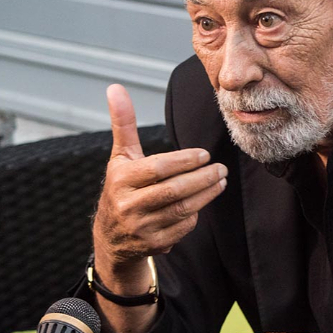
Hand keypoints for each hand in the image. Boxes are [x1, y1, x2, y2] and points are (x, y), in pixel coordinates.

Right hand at [93, 84, 227, 282]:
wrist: (110, 237)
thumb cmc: (121, 187)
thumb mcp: (120, 156)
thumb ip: (123, 123)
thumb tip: (115, 87)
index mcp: (121, 180)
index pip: (158, 169)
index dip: (184, 161)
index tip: (204, 155)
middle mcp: (128, 205)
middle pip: (173, 191)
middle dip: (202, 179)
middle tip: (221, 168)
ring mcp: (141, 227)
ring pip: (181, 209)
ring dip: (206, 194)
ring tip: (221, 180)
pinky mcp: (153, 244)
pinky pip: (182, 227)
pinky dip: (195, 213)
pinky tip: (203, 200)